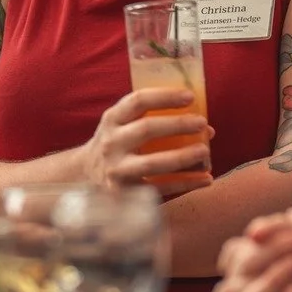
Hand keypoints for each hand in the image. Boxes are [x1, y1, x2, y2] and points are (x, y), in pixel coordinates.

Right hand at [83, 89, 215, 198]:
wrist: (84, 178)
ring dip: (182, 156)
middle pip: (146, 129)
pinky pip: (159, 189)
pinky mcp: (124, 194)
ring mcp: (116, 170)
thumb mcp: (122, 126)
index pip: (138, 101)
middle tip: (202, 123)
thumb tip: (207, 129)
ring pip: (152, 163)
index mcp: (112, 120)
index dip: (165, 96)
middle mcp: (111, 143)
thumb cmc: (116, 146)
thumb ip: (155, 120)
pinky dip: (185, 184)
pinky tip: (205, 179)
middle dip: (177, 125)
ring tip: (205, 151)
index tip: (190, 96)